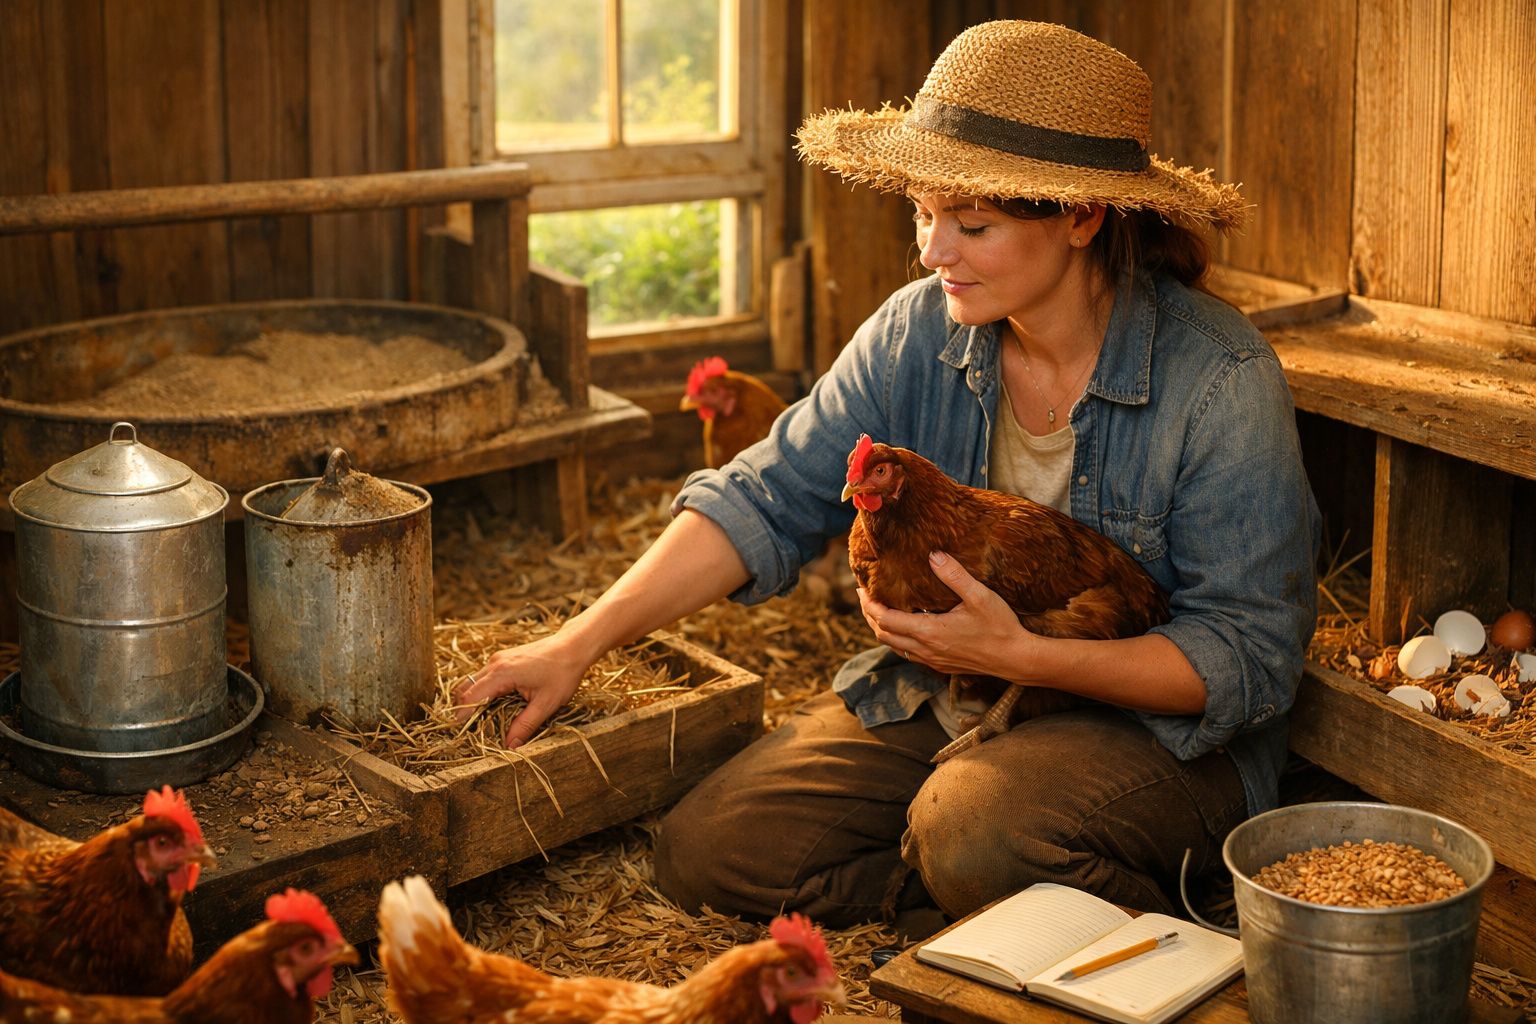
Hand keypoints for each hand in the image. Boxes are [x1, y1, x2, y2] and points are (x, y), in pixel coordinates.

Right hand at [451, 633, 588, 748]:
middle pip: (464, 689)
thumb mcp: (546, 704)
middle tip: (471, 730)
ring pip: (472, 682)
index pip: (470, 697)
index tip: (460, 734)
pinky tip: (495, 705)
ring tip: (482, 720)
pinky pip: (484, 676)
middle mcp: (494, 663)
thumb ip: (525, 725)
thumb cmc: (563, 672)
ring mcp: (498, 658)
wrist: (573, 646)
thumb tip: (510, 746)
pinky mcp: (503, 658)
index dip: (462, 716)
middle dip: (464, 709)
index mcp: (501, 673)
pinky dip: (483, 691)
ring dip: (473, 700)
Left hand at [857, 551, 1035, 677]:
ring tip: (879, 610)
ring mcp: (932, 660)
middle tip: (865, 597)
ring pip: (894, 647)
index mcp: (929, 632)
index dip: (869, 605)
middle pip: (883, 634)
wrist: (1016, 659)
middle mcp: (925, 649)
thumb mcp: (979, 596)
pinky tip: (906, 628)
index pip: (885, 619)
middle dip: (869, 616)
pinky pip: (908, 654)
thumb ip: (954, 575)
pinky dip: (898, 640)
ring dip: (882, 629)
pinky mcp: (940, 666)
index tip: (861, 589)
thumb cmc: (1000, 627)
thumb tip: (933, 555)